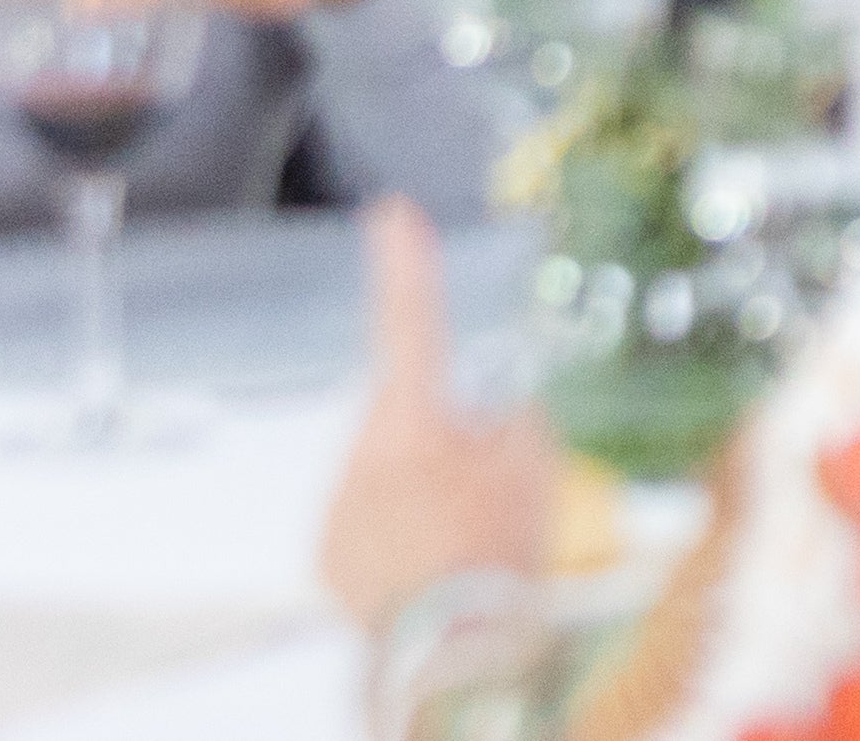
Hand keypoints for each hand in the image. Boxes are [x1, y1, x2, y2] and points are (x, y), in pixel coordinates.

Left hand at [319, 200, 554, 629]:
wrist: (456, 647)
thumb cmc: (503, 549)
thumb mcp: (534, 464)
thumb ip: (514, 418)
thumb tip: (498, 406)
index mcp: (414, 421)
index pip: (411, 321)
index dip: (403, 262)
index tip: (390, 212)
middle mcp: (360, 456)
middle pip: (404, 421)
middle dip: (438, 439)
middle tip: (483, 487)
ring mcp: (336, 509)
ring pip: (382, 476)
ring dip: (416, 492)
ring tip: (459, 538)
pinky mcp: (325, 557)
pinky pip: (364, 525)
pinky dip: (394, 536)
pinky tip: (427, 567)